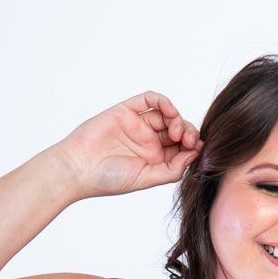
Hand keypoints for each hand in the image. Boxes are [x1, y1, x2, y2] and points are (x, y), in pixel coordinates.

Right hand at [56, 91, 201, 198]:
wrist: (79, 168)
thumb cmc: (109, 179)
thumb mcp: (147, 178)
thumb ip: (173, 169)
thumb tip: (196, 155)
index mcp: (154, 160)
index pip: (182, 149)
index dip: (193, 147)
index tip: (198, 150)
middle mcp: (148, 141)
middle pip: (178, 130)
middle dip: (188, 133)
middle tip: (188, 140)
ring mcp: (138, 125)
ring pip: (166, 114)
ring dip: (178, 119)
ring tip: (178, 131)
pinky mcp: (127, 110)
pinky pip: (149, 99)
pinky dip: (163, 101)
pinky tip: (170, 111)